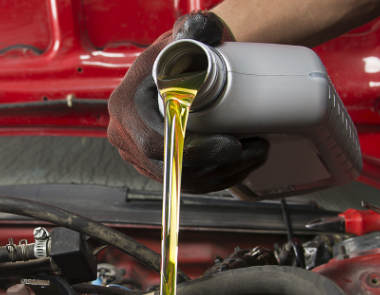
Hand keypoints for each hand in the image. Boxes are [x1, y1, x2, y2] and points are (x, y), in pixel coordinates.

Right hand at [107, 12, 268, 193]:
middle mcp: (124, 133)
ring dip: (223, 174)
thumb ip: (195, 28)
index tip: (232, 145)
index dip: (195, 151)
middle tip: (253, 150)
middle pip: (170, 167)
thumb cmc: (183, 50)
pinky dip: (216, 178)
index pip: (155, 143)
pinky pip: (184, 181)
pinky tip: (241, 164)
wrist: (182, 63)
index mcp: (125, 105)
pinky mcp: (154, 164)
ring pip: (181, 179)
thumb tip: (202, 32)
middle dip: (217, 165)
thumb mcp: (186, 35)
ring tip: (255, 154)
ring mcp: (137, 153)